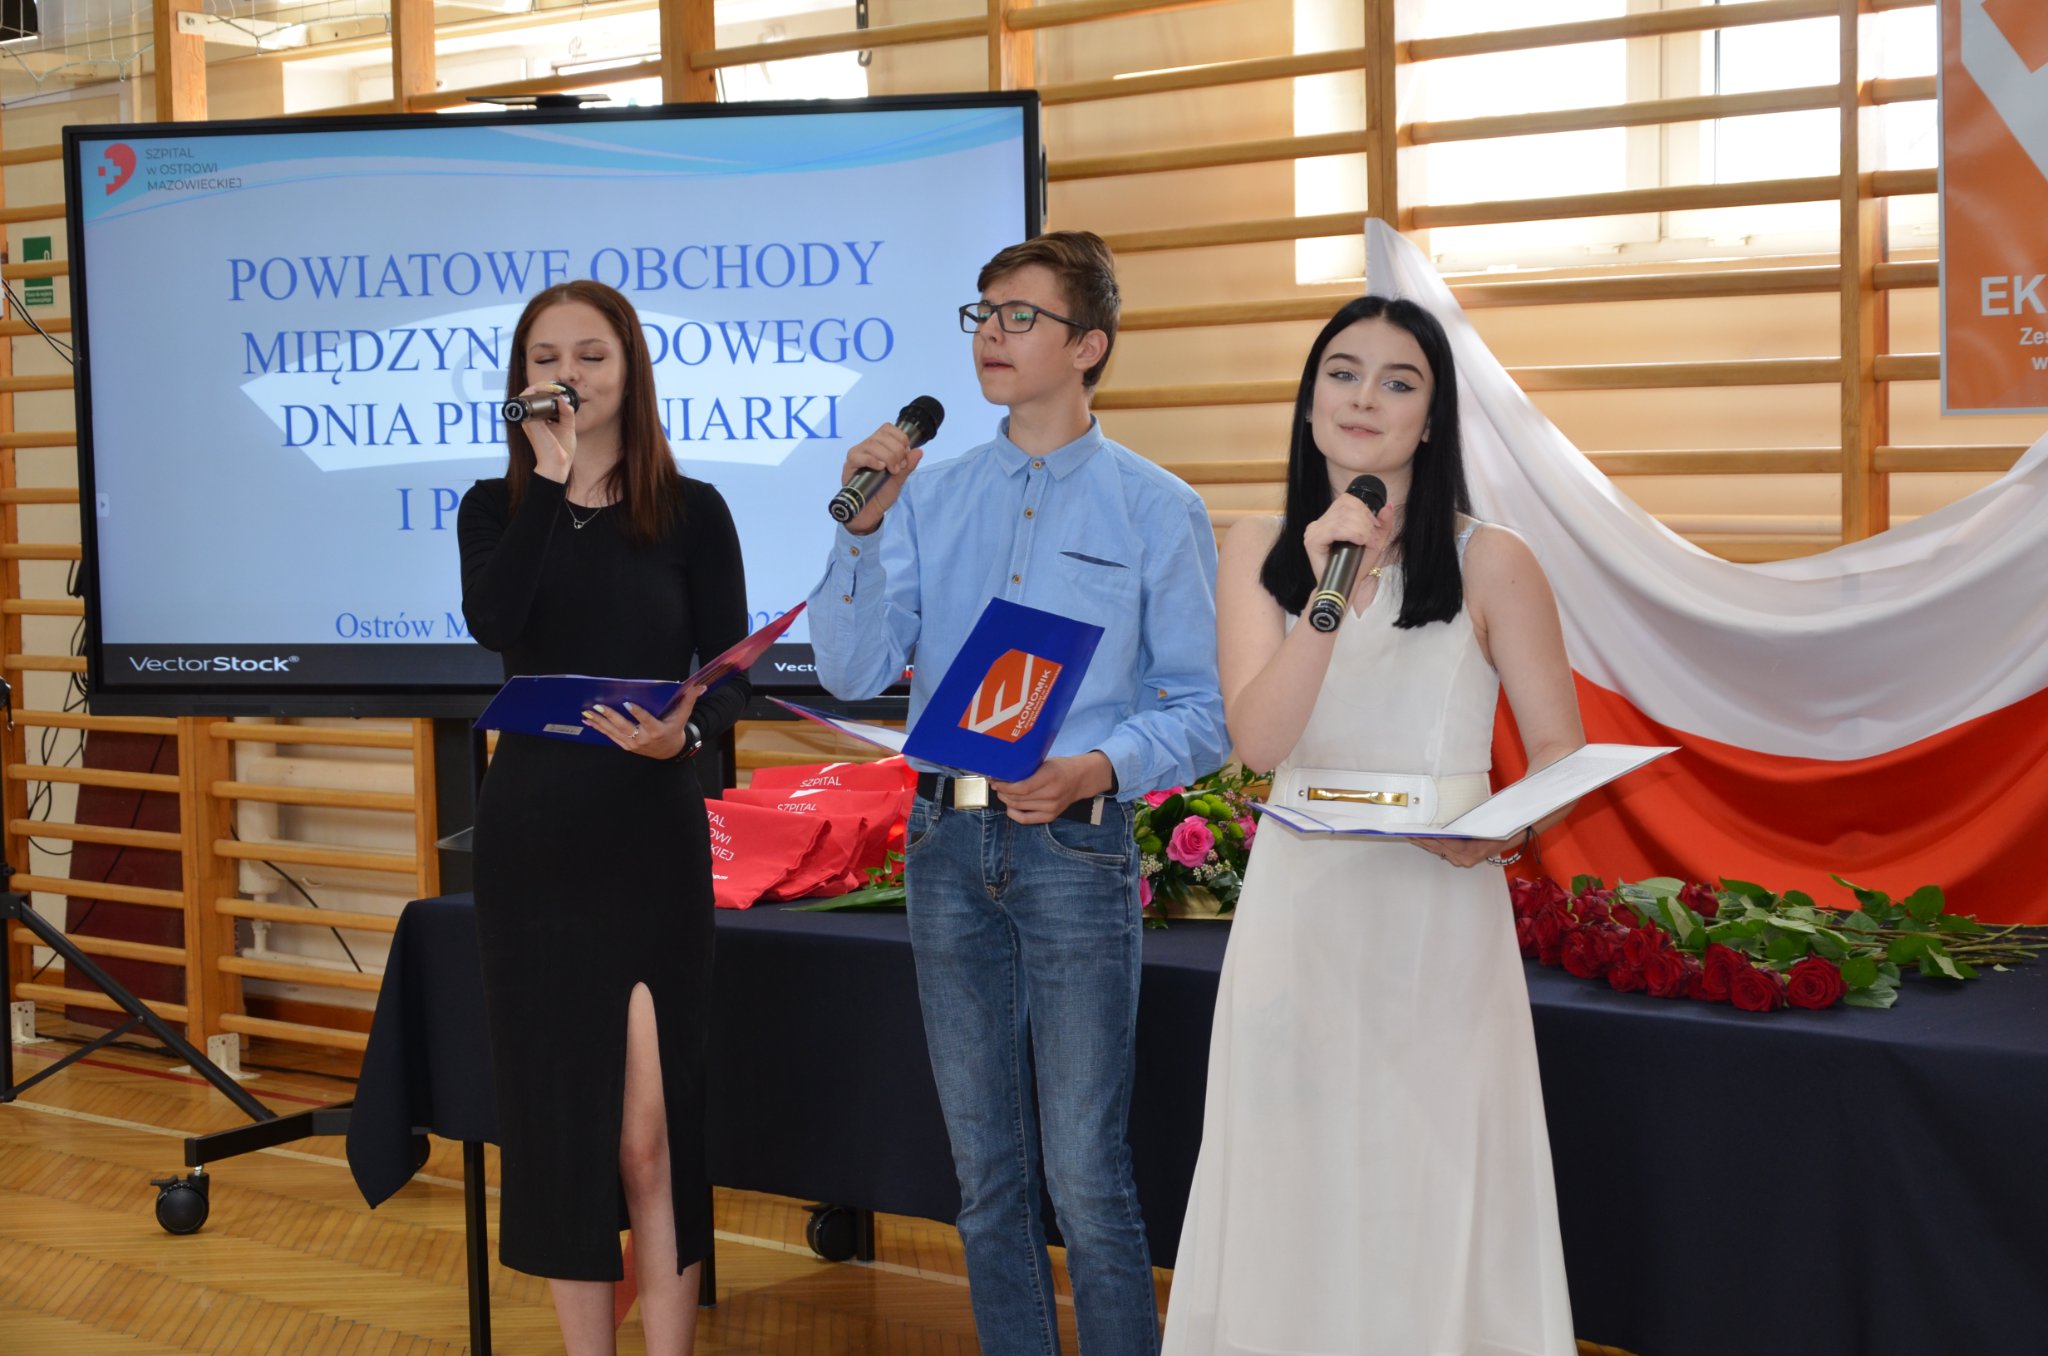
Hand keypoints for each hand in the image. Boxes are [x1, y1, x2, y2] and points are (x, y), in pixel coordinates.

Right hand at [522, 383, 576, 484]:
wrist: (558, 464)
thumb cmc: (561, 449)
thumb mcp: (567, 426)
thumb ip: (566, 411)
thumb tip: (563, 398)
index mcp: (538, 419)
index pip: (538, 399)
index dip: (547, 390)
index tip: (560, 391)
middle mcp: (531, 418)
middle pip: (531, 394)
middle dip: (544, 385)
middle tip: (557, 388)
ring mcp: (528, 419)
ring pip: (527, 394)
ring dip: (541, 387)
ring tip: (555, 389)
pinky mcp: (529, 421)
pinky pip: (527, 399)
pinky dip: (537, 391)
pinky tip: (550, 391)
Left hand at [582, 686, 704, 758]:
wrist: (670, 751)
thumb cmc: (674, 729)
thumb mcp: (682, 716)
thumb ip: (689, 700)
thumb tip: (700, 686)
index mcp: (657, 729)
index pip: (646, 720)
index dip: (637, 712)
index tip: (627, 703)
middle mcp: (643, 738)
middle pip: (624, 726)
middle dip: (610, 716)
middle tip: (598, 706)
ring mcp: (633, 744)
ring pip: (614, 732)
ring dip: (599, 722)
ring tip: (587, 713)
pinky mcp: (626, 746)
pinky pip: (610, 737)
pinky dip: (599, 729)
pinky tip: (589, 722)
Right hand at [838, 422, 925, 535]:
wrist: (871, 512)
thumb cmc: (882, 494)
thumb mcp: (900, 479)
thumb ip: (908, 466)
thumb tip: (919, 451)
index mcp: (879, 446)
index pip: (887, 428)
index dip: (900, 437)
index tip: (906, 453)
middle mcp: (866, 448)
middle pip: (881, 436)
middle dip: (896, 450)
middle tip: (899, 466)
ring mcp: (856, 456)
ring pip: (871, 444)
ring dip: (887, 456)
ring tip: (892, 471)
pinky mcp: (849, 467)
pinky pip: (857, 456)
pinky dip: (872, 460)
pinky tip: (880, 468)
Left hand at [991, 752, 1114, 824]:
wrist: (1080, 779)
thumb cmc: (1060, 767)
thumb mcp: (1045, 762)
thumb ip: (1028, 769)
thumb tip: (1003, 772)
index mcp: (1050, 776)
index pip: (1022, 787)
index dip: (1004, 785)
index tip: (995, 779)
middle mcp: (1052, 794)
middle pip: (1018, 798)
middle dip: (1002, 791)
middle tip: (995, 784)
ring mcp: (1052, 807)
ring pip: (1019, 807)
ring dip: (1006, 800)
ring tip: (1001, 792)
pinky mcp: (1051, 816)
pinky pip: (1026, 819)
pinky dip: (1014, 813)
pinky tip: (1009, 806)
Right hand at [1302, 492, 1391, 580]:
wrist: (1347, 586)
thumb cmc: (1357, 565)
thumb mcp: (1376, 540)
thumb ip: (1383, 523)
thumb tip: (1388, 505)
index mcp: (1330, 519)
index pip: (1347, 500)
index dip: (1364, 510)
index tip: (1374, 527)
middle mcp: (1319, 522)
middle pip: (1346, 507)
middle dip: (1365, 522)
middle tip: (1371, 539)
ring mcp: (1313, 531)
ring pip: (1343, 517)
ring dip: (1361, 530)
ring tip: (1366, 543)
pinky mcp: (1312, 541)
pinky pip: (1335, 529)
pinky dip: (1352, 534)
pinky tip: (1358, 542)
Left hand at [1408, 833, 1521, 869]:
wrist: (1504, 839)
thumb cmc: (1495, 830)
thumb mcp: (1482, 824)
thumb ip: (1466, 825)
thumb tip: (1449, 820)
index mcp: (1471, 851)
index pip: (1447, 842)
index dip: (1432, 837)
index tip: (1420, 832)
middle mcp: (1464, 859)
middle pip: (1438, 847)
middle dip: (1422, 839)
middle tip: (1408, 832)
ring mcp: (1460, 860)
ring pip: (1437, 850)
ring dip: (1423, 842)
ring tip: (1410, 835)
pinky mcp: (1458, 859)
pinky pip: (1441, 851)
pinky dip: (1430, 845)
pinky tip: (1420, 840)